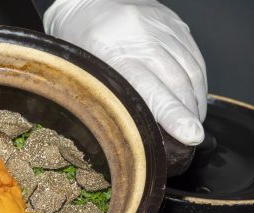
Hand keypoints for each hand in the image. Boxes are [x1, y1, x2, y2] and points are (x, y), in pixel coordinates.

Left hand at [43, 0, 206, 144]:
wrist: (85, 4)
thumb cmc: (77, 44)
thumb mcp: (82, 75)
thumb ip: (108, 99)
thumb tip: (138, 133)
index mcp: (109, 52)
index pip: (148, 88)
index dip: (172, 115)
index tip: (189, 135)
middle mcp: (139, 36)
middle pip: (176, 81)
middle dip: (189, 113)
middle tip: (191, 137)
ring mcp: (159, 25)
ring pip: (190, 69)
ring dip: (195, 100)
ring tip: (193, 120)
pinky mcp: (173, 21)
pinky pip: (193, 56)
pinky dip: (197, 81)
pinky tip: (192, 96)